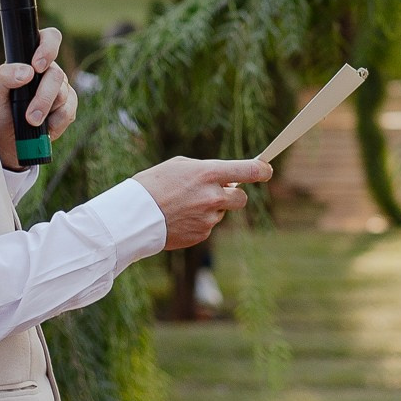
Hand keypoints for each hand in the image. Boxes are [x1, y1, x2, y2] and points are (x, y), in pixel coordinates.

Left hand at [0, 25, 76, 169]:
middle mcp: (49, 71)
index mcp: (31, 59)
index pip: (50, 38)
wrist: (7, 141)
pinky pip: (69, 111)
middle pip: (56, 74)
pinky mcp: (68, 108)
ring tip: (31, 122)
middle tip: (30, 115)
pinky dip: (56, 122)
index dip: (48, 47)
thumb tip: (27, 72)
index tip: (37, 66)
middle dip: (43, 96)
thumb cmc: (0, 110)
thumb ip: (5, 75)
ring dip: (46, 110)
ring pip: (64, 94)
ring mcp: (61, 89)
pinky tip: (44, 127)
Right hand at [132, 156, 274, 250]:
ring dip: (211, 209)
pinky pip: (208, 226)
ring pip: (221, 213)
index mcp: (208, 174)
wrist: (133, 216)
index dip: (262, 170)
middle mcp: (212, 196)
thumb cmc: (154, 184)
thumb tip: (228, 178)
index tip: (266, 170)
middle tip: (220, 191)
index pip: (249, 171)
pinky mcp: (201, 235)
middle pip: (241, 197)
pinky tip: (180, 218)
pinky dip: (199, 222)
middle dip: (233, 194)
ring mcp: (208, 218)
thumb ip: (207, 170)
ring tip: (185, 205)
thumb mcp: (180, 166)